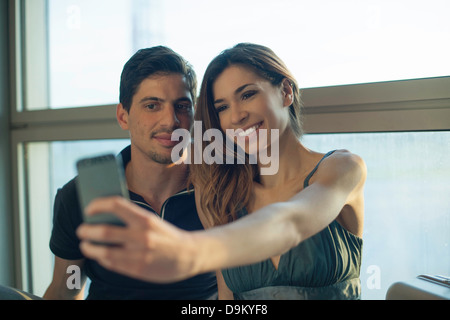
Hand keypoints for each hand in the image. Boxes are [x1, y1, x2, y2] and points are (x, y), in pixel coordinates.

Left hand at [76, 196, 198, 282]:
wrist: (189, 255)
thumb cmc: (167, 236)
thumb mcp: (152, 222)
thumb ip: (132, 220)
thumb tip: (103, 219)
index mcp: (145, 219)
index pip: (115, 205)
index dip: (98, 205)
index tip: (88, 209)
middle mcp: (141, 235)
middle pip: (104, 231)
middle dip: (87, 230)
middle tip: (81, 230)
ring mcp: (139, 254)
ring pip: (104, 251)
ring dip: (90, 247)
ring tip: (86, 245)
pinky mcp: (138, 269)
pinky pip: (112, 264)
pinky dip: (102, 259)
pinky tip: (100, 256)